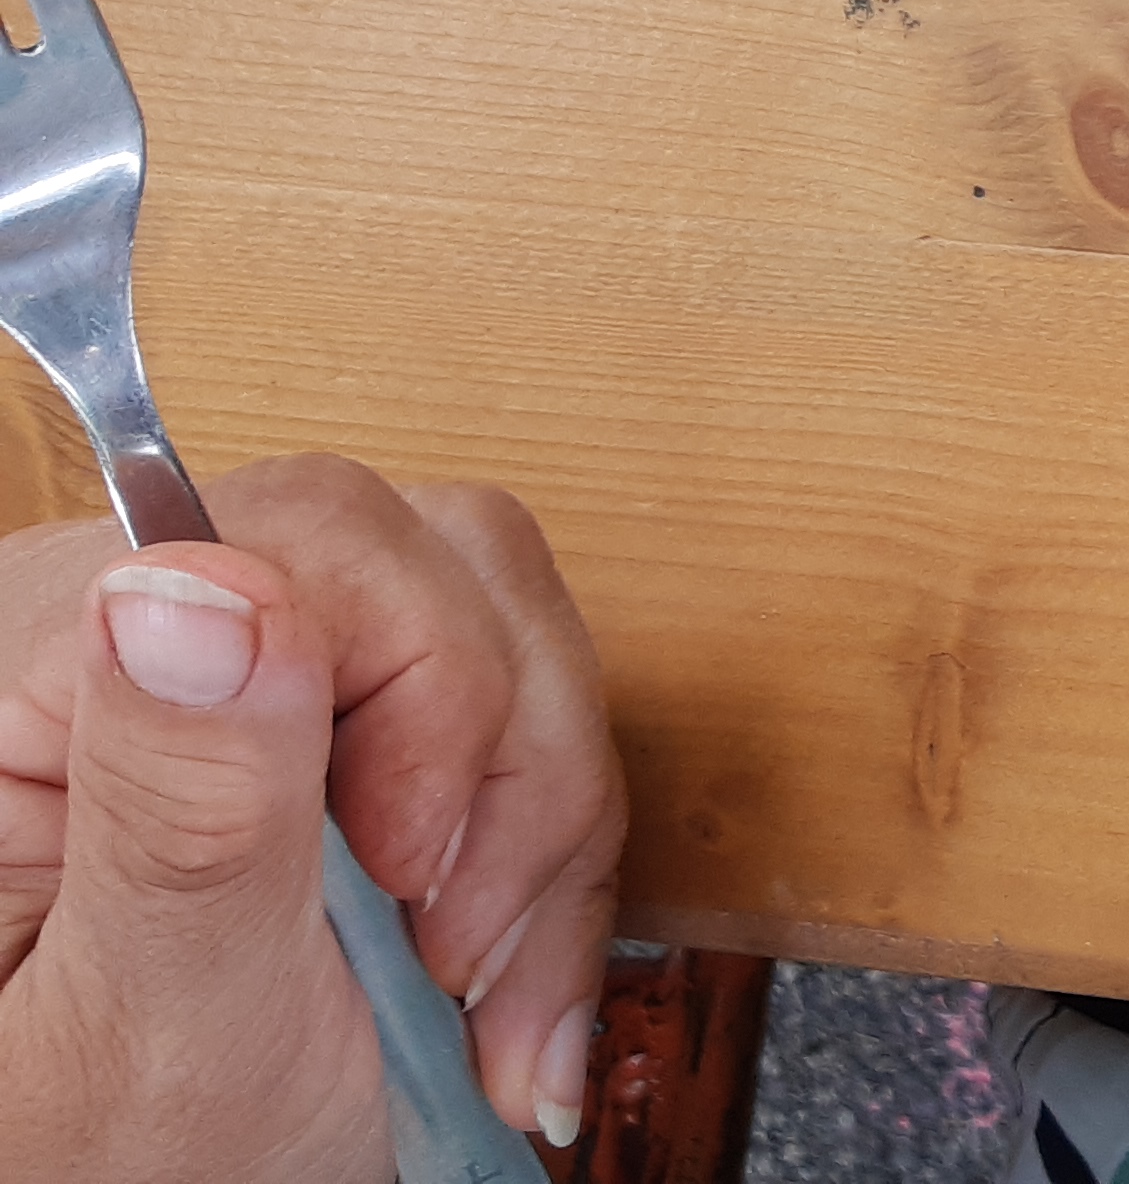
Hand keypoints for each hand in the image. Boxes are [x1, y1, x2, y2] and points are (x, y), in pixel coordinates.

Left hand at [0, 455, 628, 1176]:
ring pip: (511, 633)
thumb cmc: (109, 1173)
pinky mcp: (351, 720)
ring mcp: (266, 673)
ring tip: (482, 1005)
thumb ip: (187, 806)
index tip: (413, 876)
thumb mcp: (151, 1023)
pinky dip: (544, 861)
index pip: (310, 541)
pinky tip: (494, 984)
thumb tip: (206, 582)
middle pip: (435, 570)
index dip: (425, 688)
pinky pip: (526, 712)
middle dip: (500, 778)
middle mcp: (146, 637)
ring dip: (539, 835)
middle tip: (453, 956)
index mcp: (33, 680)